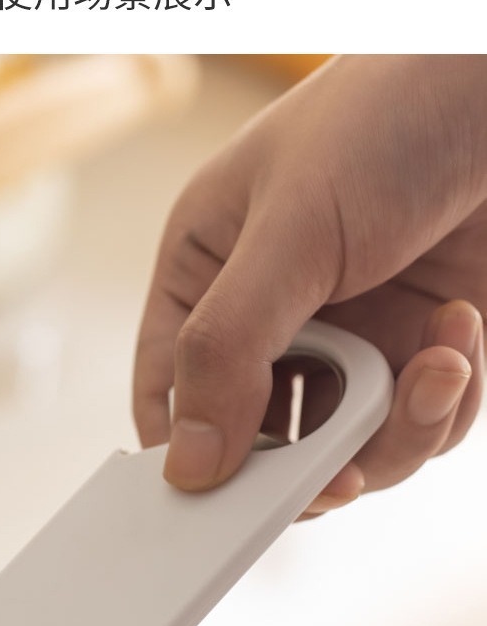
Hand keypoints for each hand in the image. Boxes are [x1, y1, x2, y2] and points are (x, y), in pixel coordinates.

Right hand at [134, 55, 486, 509]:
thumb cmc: (386, 115)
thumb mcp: (290, 229)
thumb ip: (229, 349)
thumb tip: (189, 465)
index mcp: (208, 273)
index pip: (169, 390)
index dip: (186, 453)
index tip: (212, 510)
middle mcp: (275, 315)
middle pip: (263, 442)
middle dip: (309, 462)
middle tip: (342, 473)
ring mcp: (352, 336)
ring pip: (349, 449)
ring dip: (396, 429)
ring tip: (433, 364)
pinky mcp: (422, 348)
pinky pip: (420, 426)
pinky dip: (446, 400)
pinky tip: (462, 333)